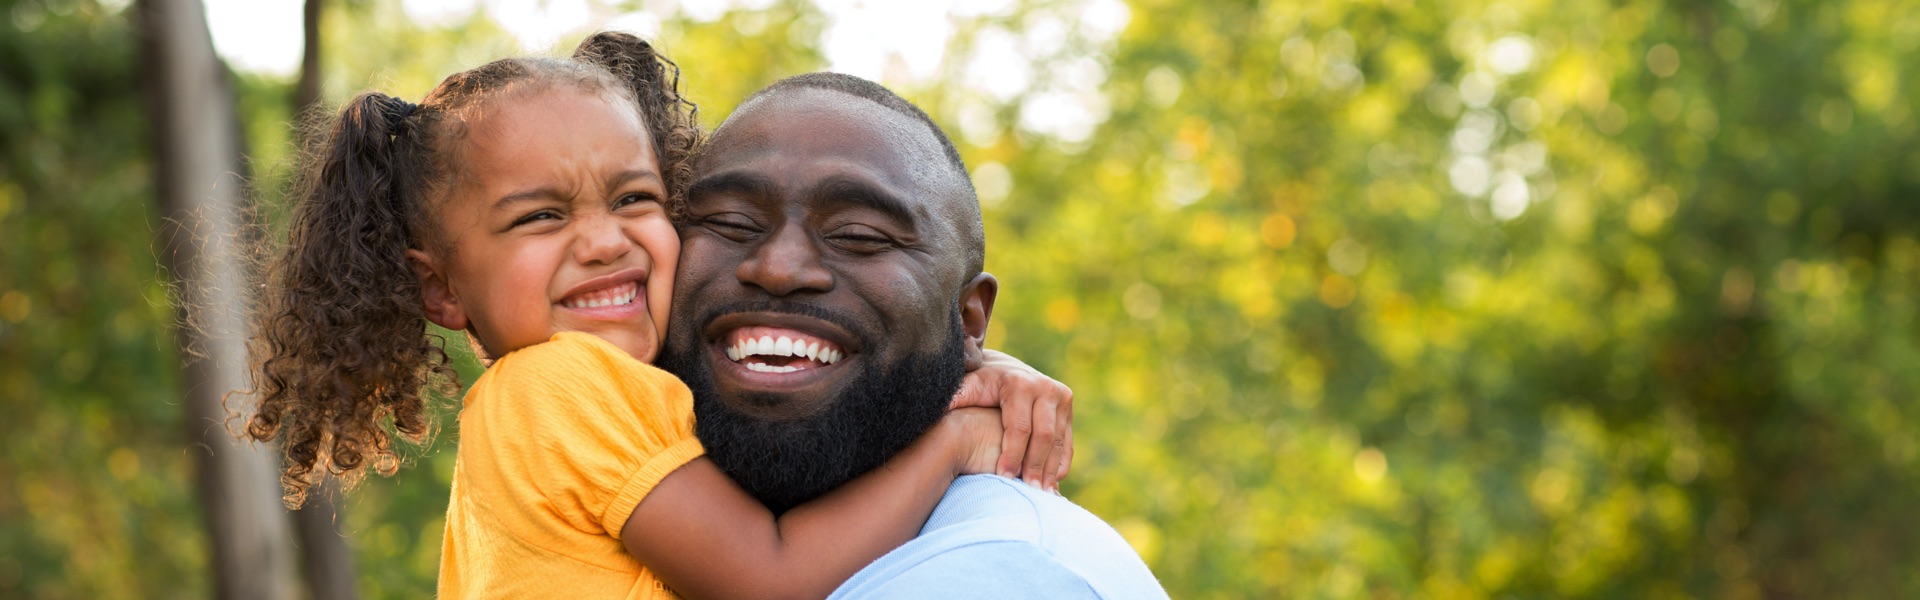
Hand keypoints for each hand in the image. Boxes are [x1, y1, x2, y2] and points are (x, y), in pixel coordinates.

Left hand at [949, 349, 1073, 492]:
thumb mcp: (966, 388)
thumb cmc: (978, 385)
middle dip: (1035, 466)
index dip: (1012, 455)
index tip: (1003, 478)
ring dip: (1051, 470)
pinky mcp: (1068, 408)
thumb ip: (953, 400)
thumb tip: (932, 410)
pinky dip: (1061, 463)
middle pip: (1043, 435)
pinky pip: (1067, 441)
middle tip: (1030, 493)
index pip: (1019, 428)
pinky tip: (1052, 484)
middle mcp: (1044, 387)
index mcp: (1019, 384)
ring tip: (1043, 495)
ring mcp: (1060, 397)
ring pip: (1058, 440)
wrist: (1002, 369)